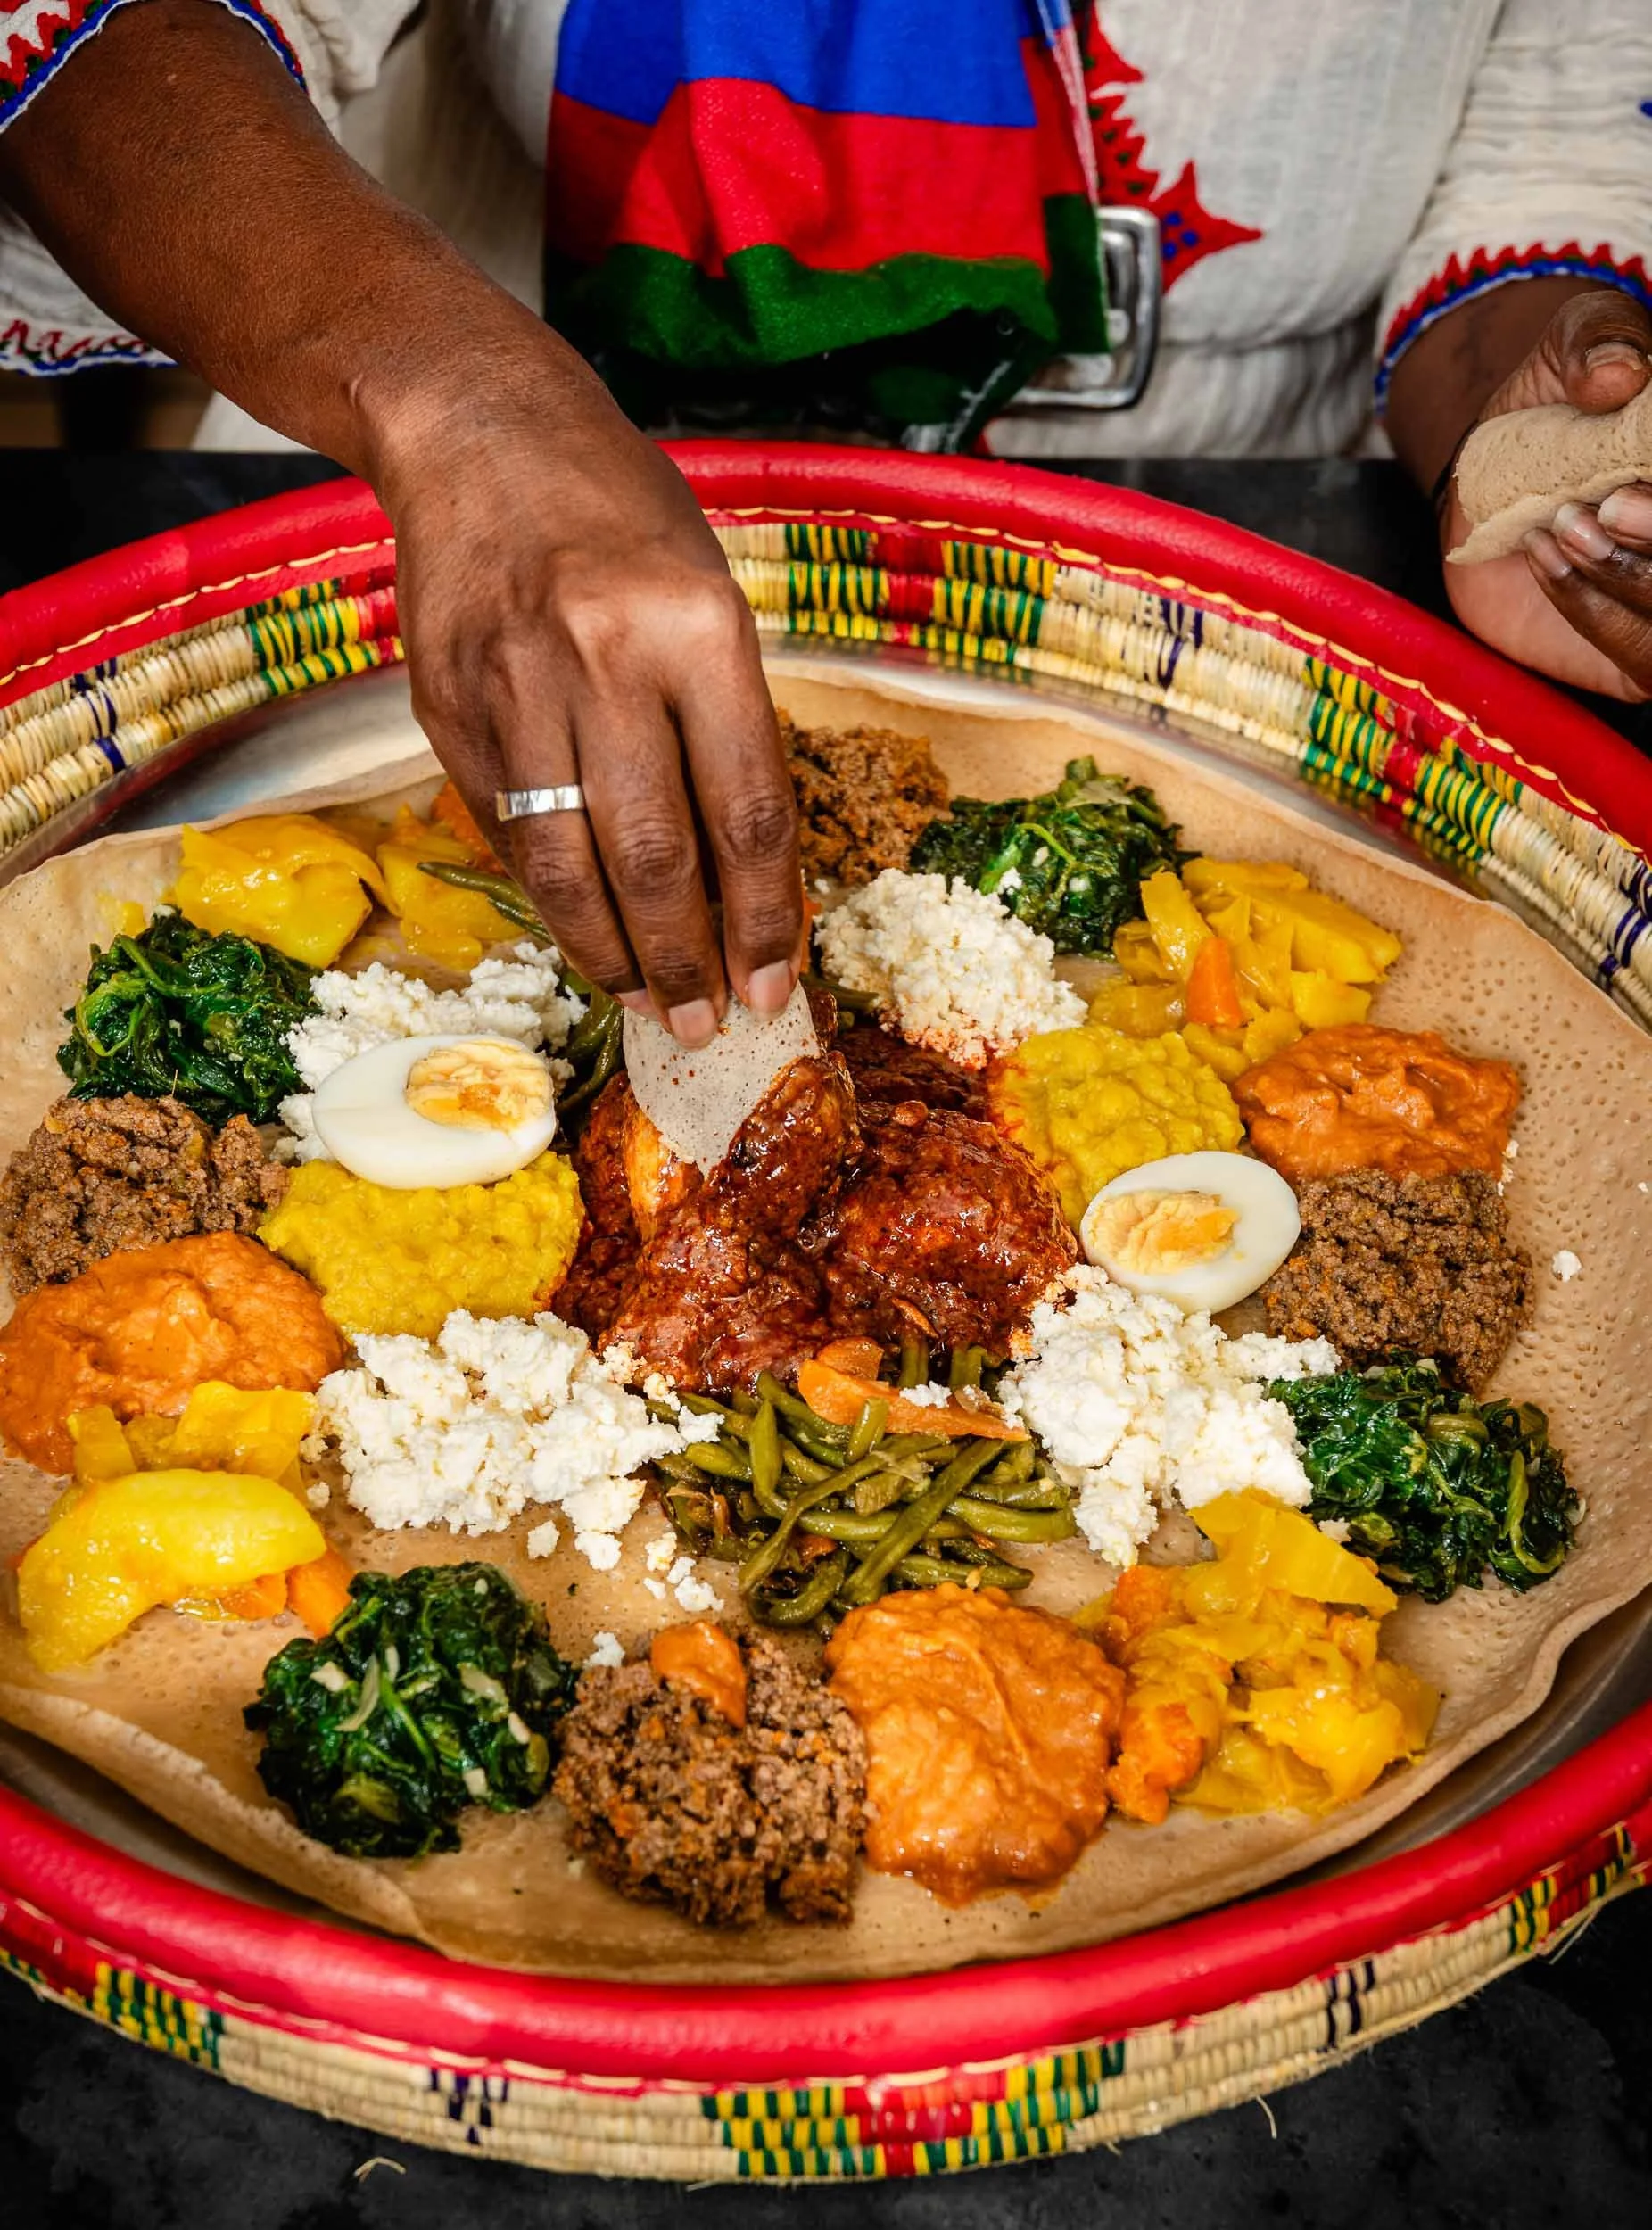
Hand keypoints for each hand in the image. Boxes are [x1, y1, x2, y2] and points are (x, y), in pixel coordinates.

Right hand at [373, 317, 801, 1047]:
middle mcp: (604, 663)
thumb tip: (745, 872)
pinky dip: (550, 896)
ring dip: (611, 953)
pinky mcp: (449, 711)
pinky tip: (583, 929)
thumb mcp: (710, 593)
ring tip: (645, 1000)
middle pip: (655, 858)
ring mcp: (515, 691)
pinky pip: (507, 834)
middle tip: (705, 1021)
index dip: (765, 918)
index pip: (746, 813)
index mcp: (697, 630)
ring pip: (566, 866)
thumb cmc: (621, 514)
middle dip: (688, 960)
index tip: (775, 983)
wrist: (478, 435)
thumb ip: (728, 723)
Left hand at [1441, 288, 1651, 700]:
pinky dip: (1591, 608)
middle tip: (1602, 506)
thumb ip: (1600, 341)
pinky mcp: (1636, 655)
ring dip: (1623, 575)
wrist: (1488, 475)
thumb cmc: (1552, 399)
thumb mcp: (1576, 343)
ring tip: (1559, 525)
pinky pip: (1639, 654)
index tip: (1624, 488)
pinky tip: (1542, 556)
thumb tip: (1620, 371)